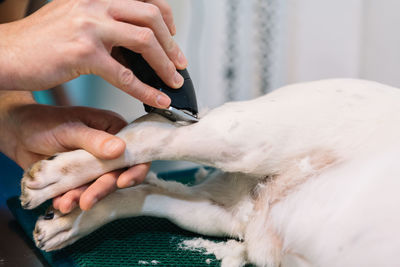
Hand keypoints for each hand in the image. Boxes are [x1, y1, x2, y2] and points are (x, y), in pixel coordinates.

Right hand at [0, 0, 186, 107]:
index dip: (165, 18)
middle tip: (179, 64)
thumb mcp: (76, 19)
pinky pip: (124, 74)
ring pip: (144, 42)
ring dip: (165, 65)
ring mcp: (90, 26)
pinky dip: (145, 90)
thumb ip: (105, 23)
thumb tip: (134, 42)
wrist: (7, 53)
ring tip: (174, 82)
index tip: (172, 36)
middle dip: (171, 44)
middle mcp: (95, 4)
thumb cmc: (41, 40)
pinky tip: (156, 99)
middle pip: (151, 17)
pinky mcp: (83, 52)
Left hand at [0, 96, 149, 212]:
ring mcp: (94, 166)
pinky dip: (72, 200)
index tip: (123, 182)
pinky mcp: (80, 179)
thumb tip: (120, 149)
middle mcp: (109, 150)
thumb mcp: (70, 128)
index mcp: (114, 130)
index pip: (135, 151)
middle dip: (103, 189)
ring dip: (85, 197)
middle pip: (118, 173)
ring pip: (99, 187)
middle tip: (88, 200)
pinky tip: (60, 202)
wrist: (18, 135)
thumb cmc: (44, 122)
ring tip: (67, 203)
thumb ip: (94, 139)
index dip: (135, 169)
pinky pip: (82, 193)